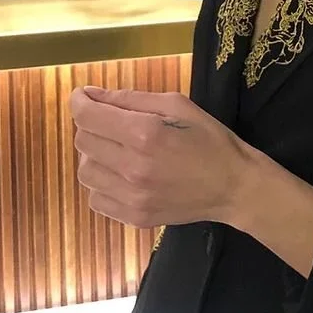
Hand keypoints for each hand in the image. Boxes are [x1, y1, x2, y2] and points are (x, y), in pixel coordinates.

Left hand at [69, 86, 255, 228]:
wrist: (233, 186)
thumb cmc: (208, 138)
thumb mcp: (177, 104)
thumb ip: (132, 99)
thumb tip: (92, 96)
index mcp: (144, 133)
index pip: (88, 116)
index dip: (80, 101)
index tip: (83, 96)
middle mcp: (132, 167)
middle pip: (83, 141)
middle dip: (91, 125)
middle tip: (112, 121)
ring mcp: (131, 197)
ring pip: (84, 172)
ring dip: (95, 155)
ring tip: (118, 150)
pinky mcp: (133, 217)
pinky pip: (96, 198)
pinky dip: (102, 183)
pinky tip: (123, 174)